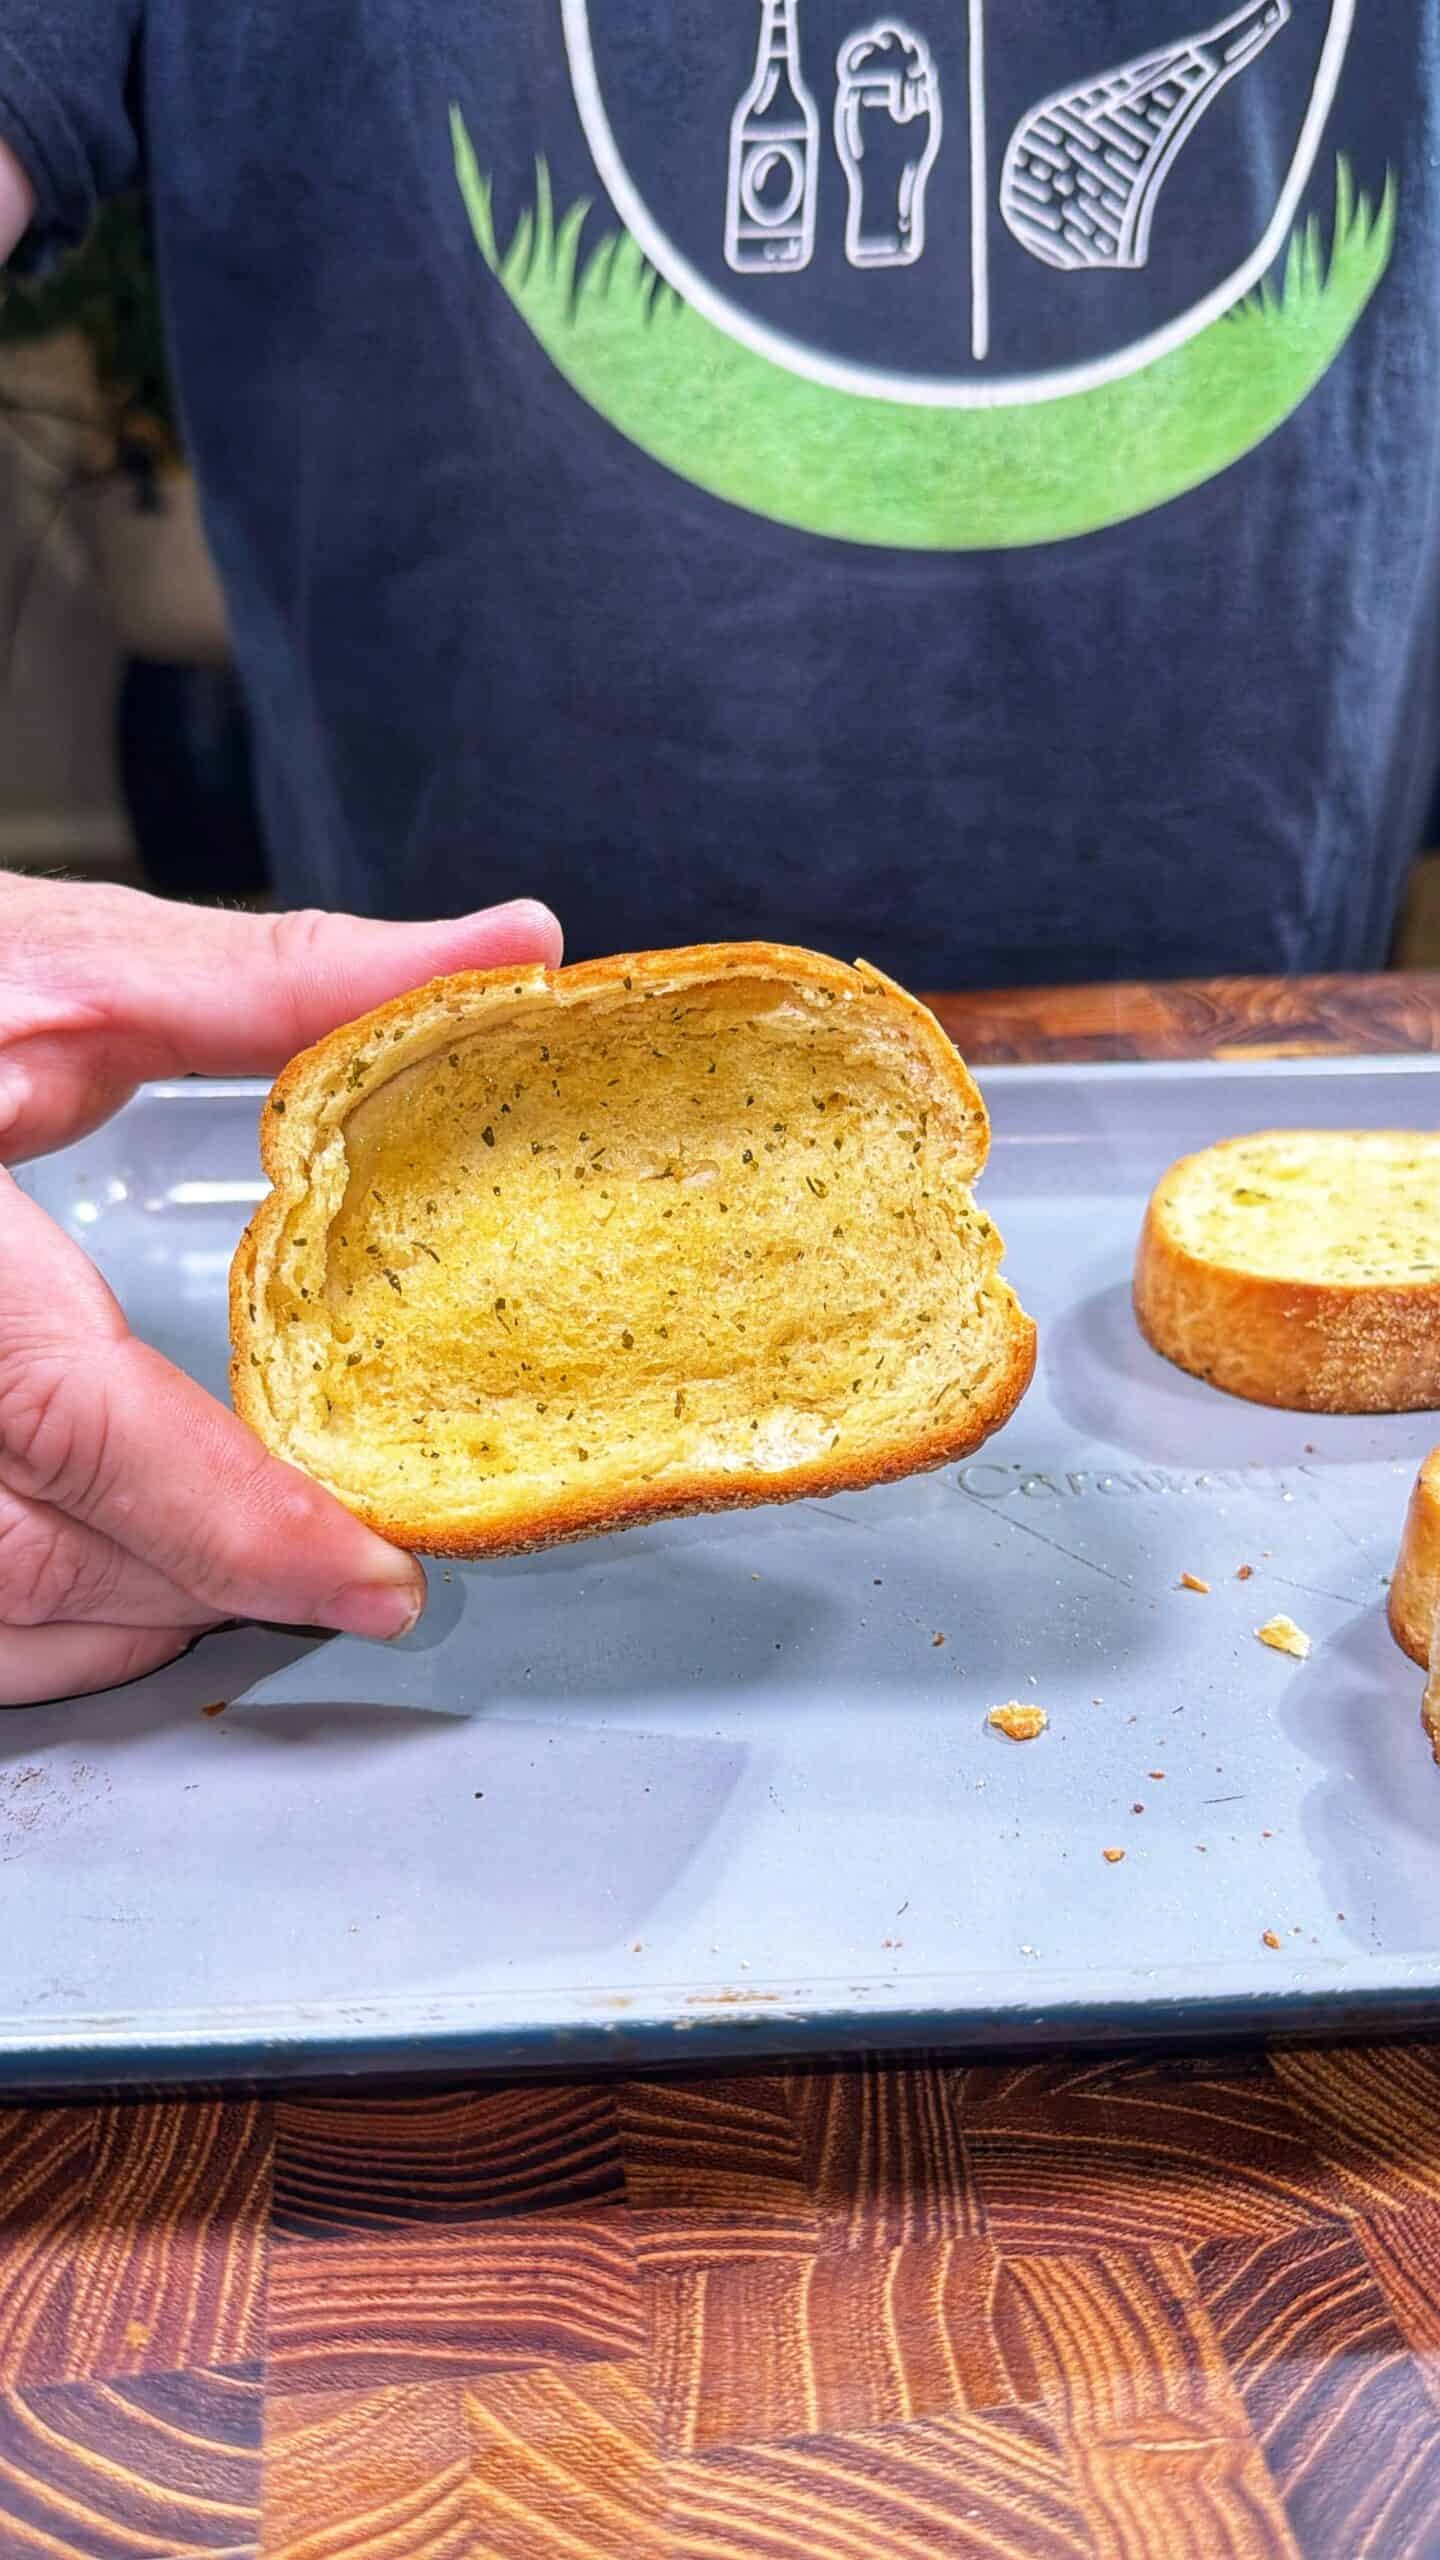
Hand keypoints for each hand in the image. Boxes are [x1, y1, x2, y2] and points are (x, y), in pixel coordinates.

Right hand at [0, 875, 561, 1704]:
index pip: (80, 1420)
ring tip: (238, 1580)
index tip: (374, 1580)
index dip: (239, 1523)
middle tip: (338, 1568)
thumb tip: (507, 949)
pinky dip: (24, 1634)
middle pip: (26, 1555)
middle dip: (200, 1583)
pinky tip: (109, 1594)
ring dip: (113, 1626)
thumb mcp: (59, 960)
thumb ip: (280, 979)